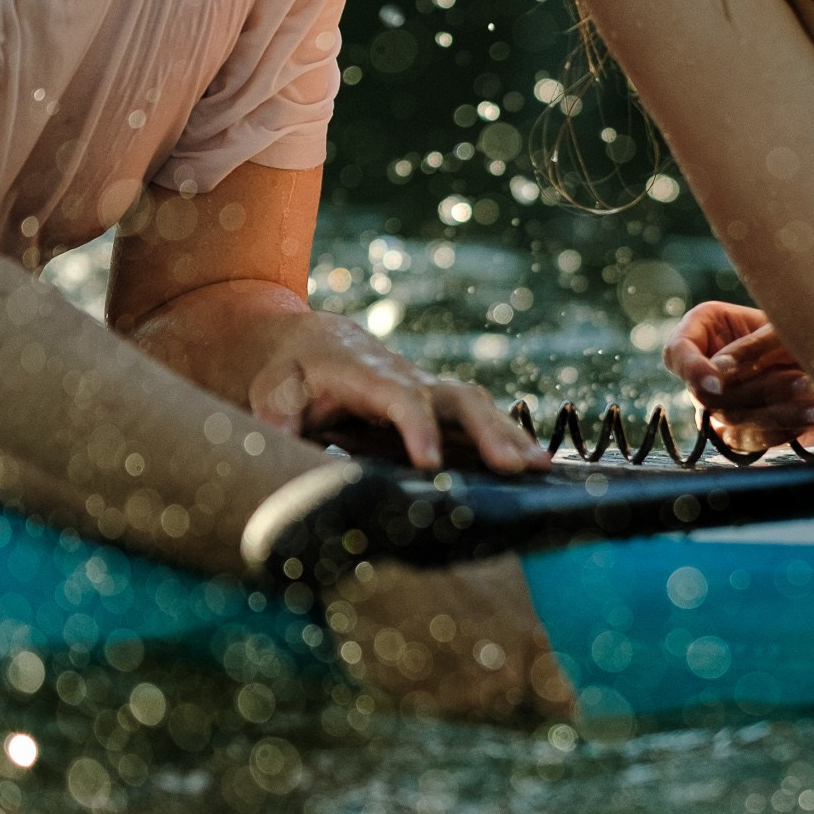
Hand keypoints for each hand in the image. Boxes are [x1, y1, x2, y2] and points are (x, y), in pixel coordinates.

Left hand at [246, 310, 545, 473]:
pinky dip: (507, 439)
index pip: (400, 398)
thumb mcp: (272, 392)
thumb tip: (284, 447)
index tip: (430, 464)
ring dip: (510, 436)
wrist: (312, 344)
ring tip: (542, 469)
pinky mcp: (438, 408)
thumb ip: (278, 419)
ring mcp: (428, 392)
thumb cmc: (291, 374)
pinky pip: (478, 420)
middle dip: (488, 432)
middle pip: (457, 398)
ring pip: (476, 407)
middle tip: (515, 467)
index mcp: (367, 375)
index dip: (417, 428)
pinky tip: (535, 466)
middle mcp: (407, 379)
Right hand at [662, 301, 813, 453]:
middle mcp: (704, 372)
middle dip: (759, 390)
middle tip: (803, 380)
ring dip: (779, 412)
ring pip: (734, 419)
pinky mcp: (738, 432)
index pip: (677, 353)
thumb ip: (748, 347)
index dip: (692, 370)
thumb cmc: (798, 330)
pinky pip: (752, 439)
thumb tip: (719, 371)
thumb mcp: (778, 328)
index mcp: (701, 331)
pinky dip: (784, 428)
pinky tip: (812, 417)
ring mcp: (718, 405)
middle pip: (710, 394)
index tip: (717, 383)